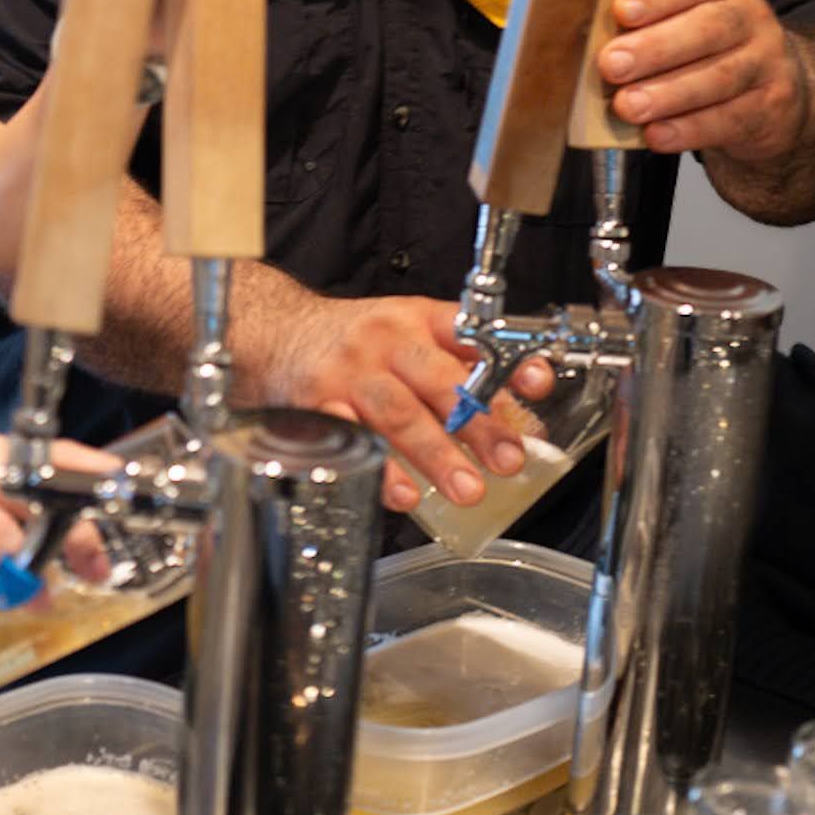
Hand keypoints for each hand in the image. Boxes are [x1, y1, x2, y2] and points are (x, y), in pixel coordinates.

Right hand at [255, 290, 552, 514]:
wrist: (277, 333)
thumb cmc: (355, 341)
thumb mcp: (409, 332)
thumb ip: (462, 363)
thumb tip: (526, 408)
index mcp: (416, 320)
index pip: (468, 333)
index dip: (504, 358)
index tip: (537, 384)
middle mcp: (384, 342)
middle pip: (437, 381)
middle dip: (478, 424)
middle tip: (509, 461)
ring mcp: (349, 373)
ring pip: (397, 415)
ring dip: (435, 455)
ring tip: (467, 490)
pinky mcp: (317, 404)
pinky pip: (350, 439)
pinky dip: (377, 469)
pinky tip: (401, 494)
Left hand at [602, 0, 804, 161]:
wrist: (775, 94)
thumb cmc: (705, 53)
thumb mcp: (681, 25)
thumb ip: (641, 28)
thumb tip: (585, 45)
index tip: (622, 11)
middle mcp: (749, 20)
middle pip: (708, 28)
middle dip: (654, 47)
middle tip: (611, 65)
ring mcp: (765, 63)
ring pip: (719, 76)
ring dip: (667, 94)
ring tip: (628, 106)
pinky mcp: (770, 107)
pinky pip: (729, 119)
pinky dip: (688, 129)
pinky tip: (657, 135)